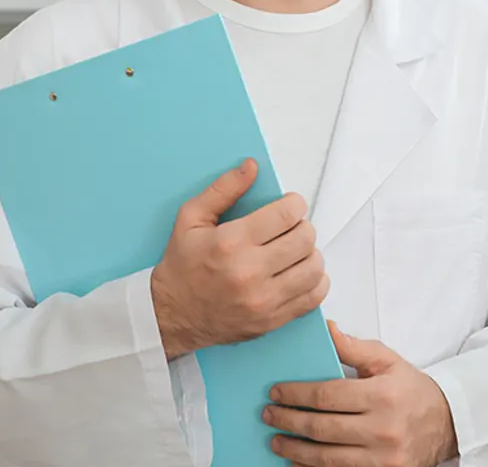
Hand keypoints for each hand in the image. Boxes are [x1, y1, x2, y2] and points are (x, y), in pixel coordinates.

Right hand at [150, 158, 328, 359]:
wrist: (171, 315)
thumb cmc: (182, 265)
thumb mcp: (191, 218)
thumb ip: (223, 189)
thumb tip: (251, 167)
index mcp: (231, 242)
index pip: (286, 215)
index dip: (295, 204)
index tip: (291, 205)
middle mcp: (250, 272)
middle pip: (305, 239)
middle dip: (302, 226)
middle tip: (291, 227)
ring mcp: (263, 300)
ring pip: (314, 268)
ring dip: (310, 253)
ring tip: (295, 250)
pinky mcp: (272, 320)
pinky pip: (313, 297)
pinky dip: (315, 281)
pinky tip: (299, 273)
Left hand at [264, 321, 457, 466]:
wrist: (446, 423)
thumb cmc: (411, 389)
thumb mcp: (386, 360)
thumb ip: (353, 347)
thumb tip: (325, 330)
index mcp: (382, 395)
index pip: (327, 395)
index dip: (296, 394)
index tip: (276, 392)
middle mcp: (383, 429)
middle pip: (322, 428)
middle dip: (289, 421)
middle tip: (268, 415)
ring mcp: (383, 458)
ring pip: (327, 458)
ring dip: (295, 449)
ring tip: (276, 440)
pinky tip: (297, 461)